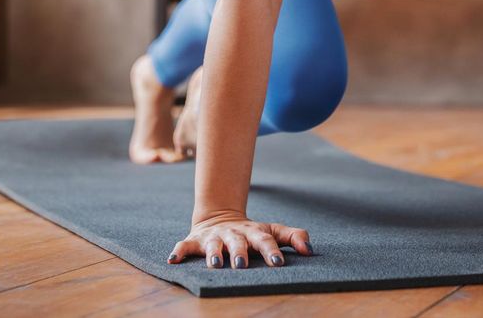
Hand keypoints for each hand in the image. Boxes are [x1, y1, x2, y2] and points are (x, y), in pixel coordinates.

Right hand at [167, 209, 313, 268]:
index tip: (279, 264)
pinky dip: (179, 251)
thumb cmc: (252, 233)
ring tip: (215, 264)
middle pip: (238, 242)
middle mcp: (233, 233)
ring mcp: (214, 237)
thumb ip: (292, 237)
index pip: (265, 240)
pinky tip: (173, 260)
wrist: (220, 217)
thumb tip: (310, 250)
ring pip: (213, 244)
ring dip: (213, 254)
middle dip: (240, 253)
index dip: (272, 251)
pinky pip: (184, 246)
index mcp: (253, 232)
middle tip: (242, 265)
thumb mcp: (272, 231)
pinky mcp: (195, 241)